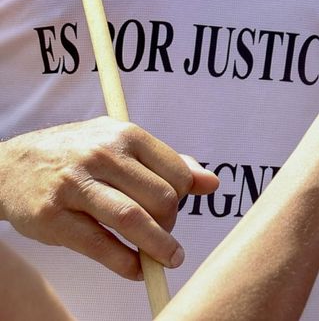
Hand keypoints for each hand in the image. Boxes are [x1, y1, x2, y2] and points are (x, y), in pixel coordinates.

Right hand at [0, 118, 219, 278]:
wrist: (10, 165)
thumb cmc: (77, 154)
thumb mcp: (120, 143)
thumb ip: (166, 162)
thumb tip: (212, 183)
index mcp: (126, 134)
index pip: (177, 172)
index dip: (185, 199)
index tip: (177, 212)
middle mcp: (102, 155)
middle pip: (160, 198)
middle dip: (171, 225)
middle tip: (167, 239)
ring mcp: (75, 185)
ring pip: (133, 220)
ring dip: (158, 248)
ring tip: (168, 261)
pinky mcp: (53, 216)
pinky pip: (99, 245)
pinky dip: (124, 263)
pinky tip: (135, 270)